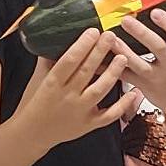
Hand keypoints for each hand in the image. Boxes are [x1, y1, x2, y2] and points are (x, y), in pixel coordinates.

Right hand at [18, 28, 136, 149]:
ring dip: (112, 74)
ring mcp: (79, 112)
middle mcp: (67, 97)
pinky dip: (123, 105)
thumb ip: (48, 60)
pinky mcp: (88, 124)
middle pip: (86, 72)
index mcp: (52, 84)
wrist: (31, 134)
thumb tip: (56, 38)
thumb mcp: (37, 79)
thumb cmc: (33, 103)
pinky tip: (134, 92)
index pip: (69, 61)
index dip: (82, 46)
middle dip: (100, 52)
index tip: (92, 31)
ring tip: (122, 57)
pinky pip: (109, 115)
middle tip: (111, 36)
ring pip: (99, 91)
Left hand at [110, 9, 165, 125]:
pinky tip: (97, 60)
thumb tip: (153, 3)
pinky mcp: (144, 86)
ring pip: (139, 64)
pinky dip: (110, 68)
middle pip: (158, 48)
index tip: (155, 12)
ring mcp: (158, 76)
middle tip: (126, 20)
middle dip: (142, 34)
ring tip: (110, 38)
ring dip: (123, 51)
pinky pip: (125, 76)